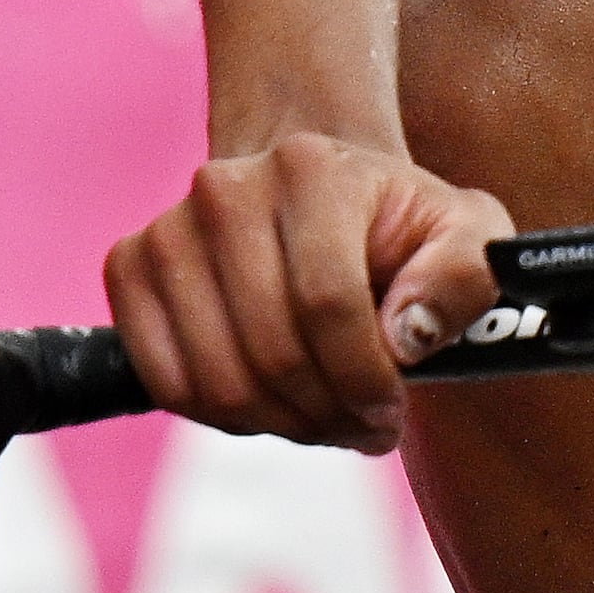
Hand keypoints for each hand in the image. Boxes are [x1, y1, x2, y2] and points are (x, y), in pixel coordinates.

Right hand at [106, 131, 512, 449]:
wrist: (314, 198)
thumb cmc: (393, 227)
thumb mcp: (463, 234)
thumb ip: (464, 275)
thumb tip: (407, 334)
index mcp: (309, 168)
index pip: (328, 304)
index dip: (364, 379)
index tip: (392, 409)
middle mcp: (226, 187)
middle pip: (273, 351)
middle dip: (329, 413)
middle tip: (363, 424)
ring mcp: (169, 228)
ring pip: (217, 381)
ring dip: (281, 424)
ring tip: (325, 416)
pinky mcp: (129, 267)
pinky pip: (167, 382)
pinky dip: (224, 416)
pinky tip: (270, 402)